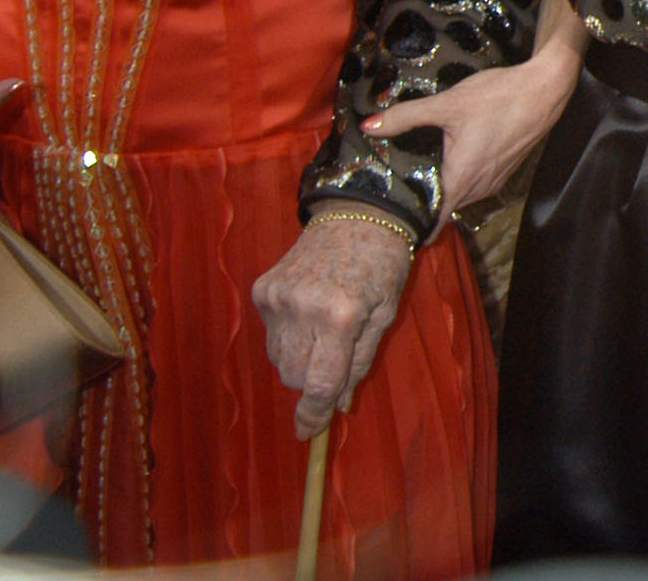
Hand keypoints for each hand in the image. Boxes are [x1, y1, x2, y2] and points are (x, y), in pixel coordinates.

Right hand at [255, 215, 414, 439]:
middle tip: (332, 364)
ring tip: (324, 329)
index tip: (307, 433)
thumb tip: (336, 403)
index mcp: (341, 317)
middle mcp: (303, 309)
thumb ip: (360, 361)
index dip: (312, 414)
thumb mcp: (385, 315)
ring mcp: (278, 298)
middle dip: (311, 382)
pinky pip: (269, 333)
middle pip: (293, 377)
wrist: (358, 215)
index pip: (318, 383)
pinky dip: (287, 334)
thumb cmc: (383, 265)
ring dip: (299, 358)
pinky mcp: (262, 289)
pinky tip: (308, 310)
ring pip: (278, 358)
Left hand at [364, 55, 577, 206]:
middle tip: (391, 189)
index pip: (432, 221)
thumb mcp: (447, 104)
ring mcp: (493, 181)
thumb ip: (405, 117)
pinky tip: (450, 157)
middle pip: (442, 208)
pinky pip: (474, 185)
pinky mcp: (503, 171)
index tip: (389, 222)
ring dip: (442, 189)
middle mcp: (478, 188)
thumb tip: (369, 125)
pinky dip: (460, 178)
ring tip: (416, 173)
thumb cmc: (499, 98)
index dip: (410, 226)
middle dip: (421, 202)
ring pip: (459, 196)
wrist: (545, 90)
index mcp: (461, 179)